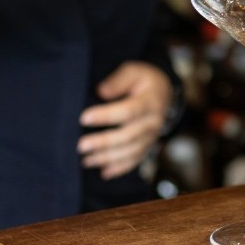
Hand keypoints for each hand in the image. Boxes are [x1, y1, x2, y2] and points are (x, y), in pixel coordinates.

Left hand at [77, 61, 171, 179]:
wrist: (163, 92)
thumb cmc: (143, 80)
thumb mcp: (133, 71)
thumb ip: (118, 80)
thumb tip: (101, 92)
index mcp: (150, 102)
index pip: (128, 111)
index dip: (106, 116)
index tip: (84, 118)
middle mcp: (153, 122)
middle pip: (128, 136)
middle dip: (103, 142)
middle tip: (81, 145)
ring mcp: (152, 137)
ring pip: (130, 152)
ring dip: (107, 158)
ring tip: (85, 160)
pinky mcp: (148, 146)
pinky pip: (135, 161)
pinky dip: (119, 168)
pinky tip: (103, 173)